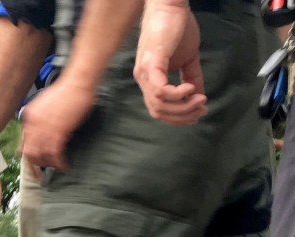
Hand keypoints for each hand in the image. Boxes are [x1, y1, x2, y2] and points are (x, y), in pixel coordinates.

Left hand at [20, 78, 96, 170]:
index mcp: (28, 117)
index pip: (23, 142)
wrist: (77, 82)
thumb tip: (42, 131)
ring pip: (40, 156)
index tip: (32, 163)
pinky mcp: (57, 133)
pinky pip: (54, 155)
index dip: (28, 155)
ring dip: (48, 165)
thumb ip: (39, 118)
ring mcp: (43, 130)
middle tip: (40, 175)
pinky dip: (59, 163)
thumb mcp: (44, 104)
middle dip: (35, 166)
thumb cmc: (66, 91)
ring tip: (56, 168)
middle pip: (28, 152)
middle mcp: (32, 125)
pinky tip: (64, 167)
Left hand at [134, 2, 206, 124]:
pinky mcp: (152, 63)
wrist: (170, 4)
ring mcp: (145, 72)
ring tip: (199, 99)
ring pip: (159, 104)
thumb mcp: (187, 58)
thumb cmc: (177, 27)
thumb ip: (191, 77)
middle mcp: (144, 79)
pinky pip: (160, 90)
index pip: (159, 109)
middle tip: (201, 110)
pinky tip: (189, 89)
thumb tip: (198, 95)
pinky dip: (176, 94)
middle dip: (182, 116)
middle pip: (158, 112)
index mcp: (150, 80)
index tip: (196, 114)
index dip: (177, 117)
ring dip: (182, 107)